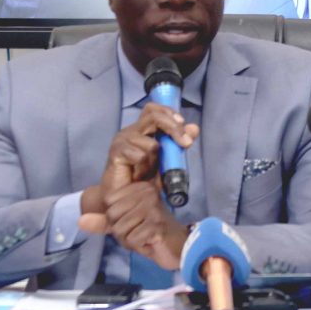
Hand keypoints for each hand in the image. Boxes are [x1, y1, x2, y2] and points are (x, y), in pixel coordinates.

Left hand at [79, 179, 185, 271]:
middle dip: (122, 232)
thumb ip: (102, 221)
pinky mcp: (156, 224)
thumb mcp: (124, 224)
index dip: (116, 220)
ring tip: (145, 237)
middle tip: (140, 232)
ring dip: (130, 240)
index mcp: (138, 187)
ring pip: (120, 230)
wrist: (178, 247)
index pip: (108, 204)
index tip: (134, 222)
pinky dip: (139, 246)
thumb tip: (80, 221)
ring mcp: (152, 208)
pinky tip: (151, 242)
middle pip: (113, 217)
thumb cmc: (150, 233)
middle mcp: (146, 193)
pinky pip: (132, 239)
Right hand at [82, 104, 198, 217]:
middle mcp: (132, 131)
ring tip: (148, 171)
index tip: (183, 125)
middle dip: (173, 128)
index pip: (154, 108)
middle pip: (154, 116)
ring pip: (151, 142)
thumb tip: (194, 128)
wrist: (125, 200)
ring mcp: (122, 140)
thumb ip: (179, 143)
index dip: (169, 112)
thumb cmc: (144, 180)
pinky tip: (138, 175)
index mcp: (143, 129)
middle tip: (186, 143)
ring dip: (156, 160)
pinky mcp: (116, 152)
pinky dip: (144, 168)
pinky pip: (140, 155)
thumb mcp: (167, 161)